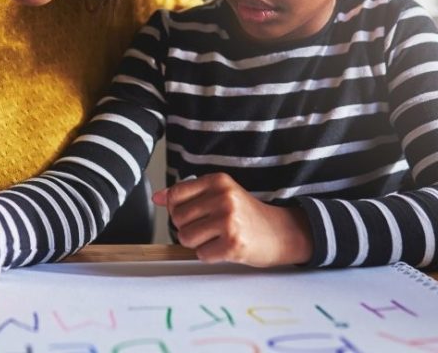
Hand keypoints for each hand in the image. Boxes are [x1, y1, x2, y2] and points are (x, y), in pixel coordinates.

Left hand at [152, 173, 311, 266]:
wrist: (281, 232)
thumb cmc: (245, 214)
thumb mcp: (219, 195)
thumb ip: (187, 194)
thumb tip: (157, 197)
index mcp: (218, 181)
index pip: (175, 194)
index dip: (176, 209)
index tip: (191, 214)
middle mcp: (223, 197)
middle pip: (177, 218)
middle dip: (186, 228)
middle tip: (207, 229)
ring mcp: (229, 221)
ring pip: (186, 237)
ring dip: (197, 243)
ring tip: (215, 238)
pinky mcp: (233, 244)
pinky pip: (201, 254)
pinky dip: (209, 255)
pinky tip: (224, 248)